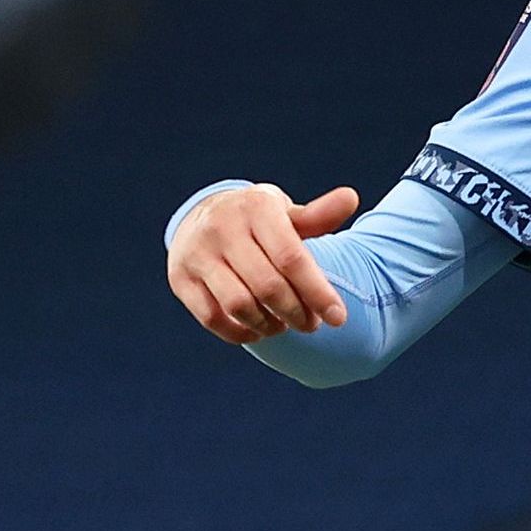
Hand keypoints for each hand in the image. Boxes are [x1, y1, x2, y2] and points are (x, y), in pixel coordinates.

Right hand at [165, 183, 356, 343]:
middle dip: (296, 313)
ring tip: (284, 325)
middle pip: (267, 286)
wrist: (201, 216)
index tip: (339, 318)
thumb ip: (317, 216)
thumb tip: (351, 198)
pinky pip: (213, 318)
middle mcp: (222, 227)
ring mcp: (197, 253)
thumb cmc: (257, 220)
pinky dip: (241, 332)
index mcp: (255, 207)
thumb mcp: (284, 213)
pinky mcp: (180, 278)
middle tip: (312, 325)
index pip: (291, 258)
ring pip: (240, 305)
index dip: (318, 292)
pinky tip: (259, 330)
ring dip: (269, 325)